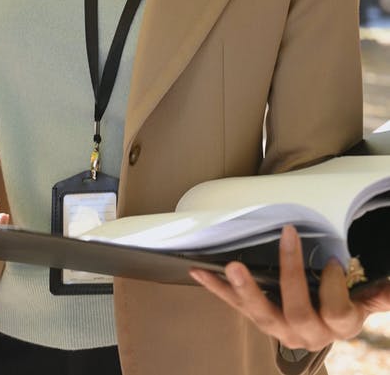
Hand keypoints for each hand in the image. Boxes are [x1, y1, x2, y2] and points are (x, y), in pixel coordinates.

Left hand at [190, 224, 389, 351]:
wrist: (322, 328)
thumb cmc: (345, 304)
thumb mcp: (364, 301)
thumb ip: (377, 294)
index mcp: (338, 326)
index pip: (337, 310)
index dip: (335, 286)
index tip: (334, 260)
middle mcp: (307, 333)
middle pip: (297, 310)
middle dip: (291, 274)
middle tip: (287, 238)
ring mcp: (279, 327)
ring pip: (261, 314)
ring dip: (244, 288)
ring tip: (232, 265)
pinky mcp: (257, 318)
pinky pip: (234, 305)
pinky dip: (216, 288)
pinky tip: (199, 272)